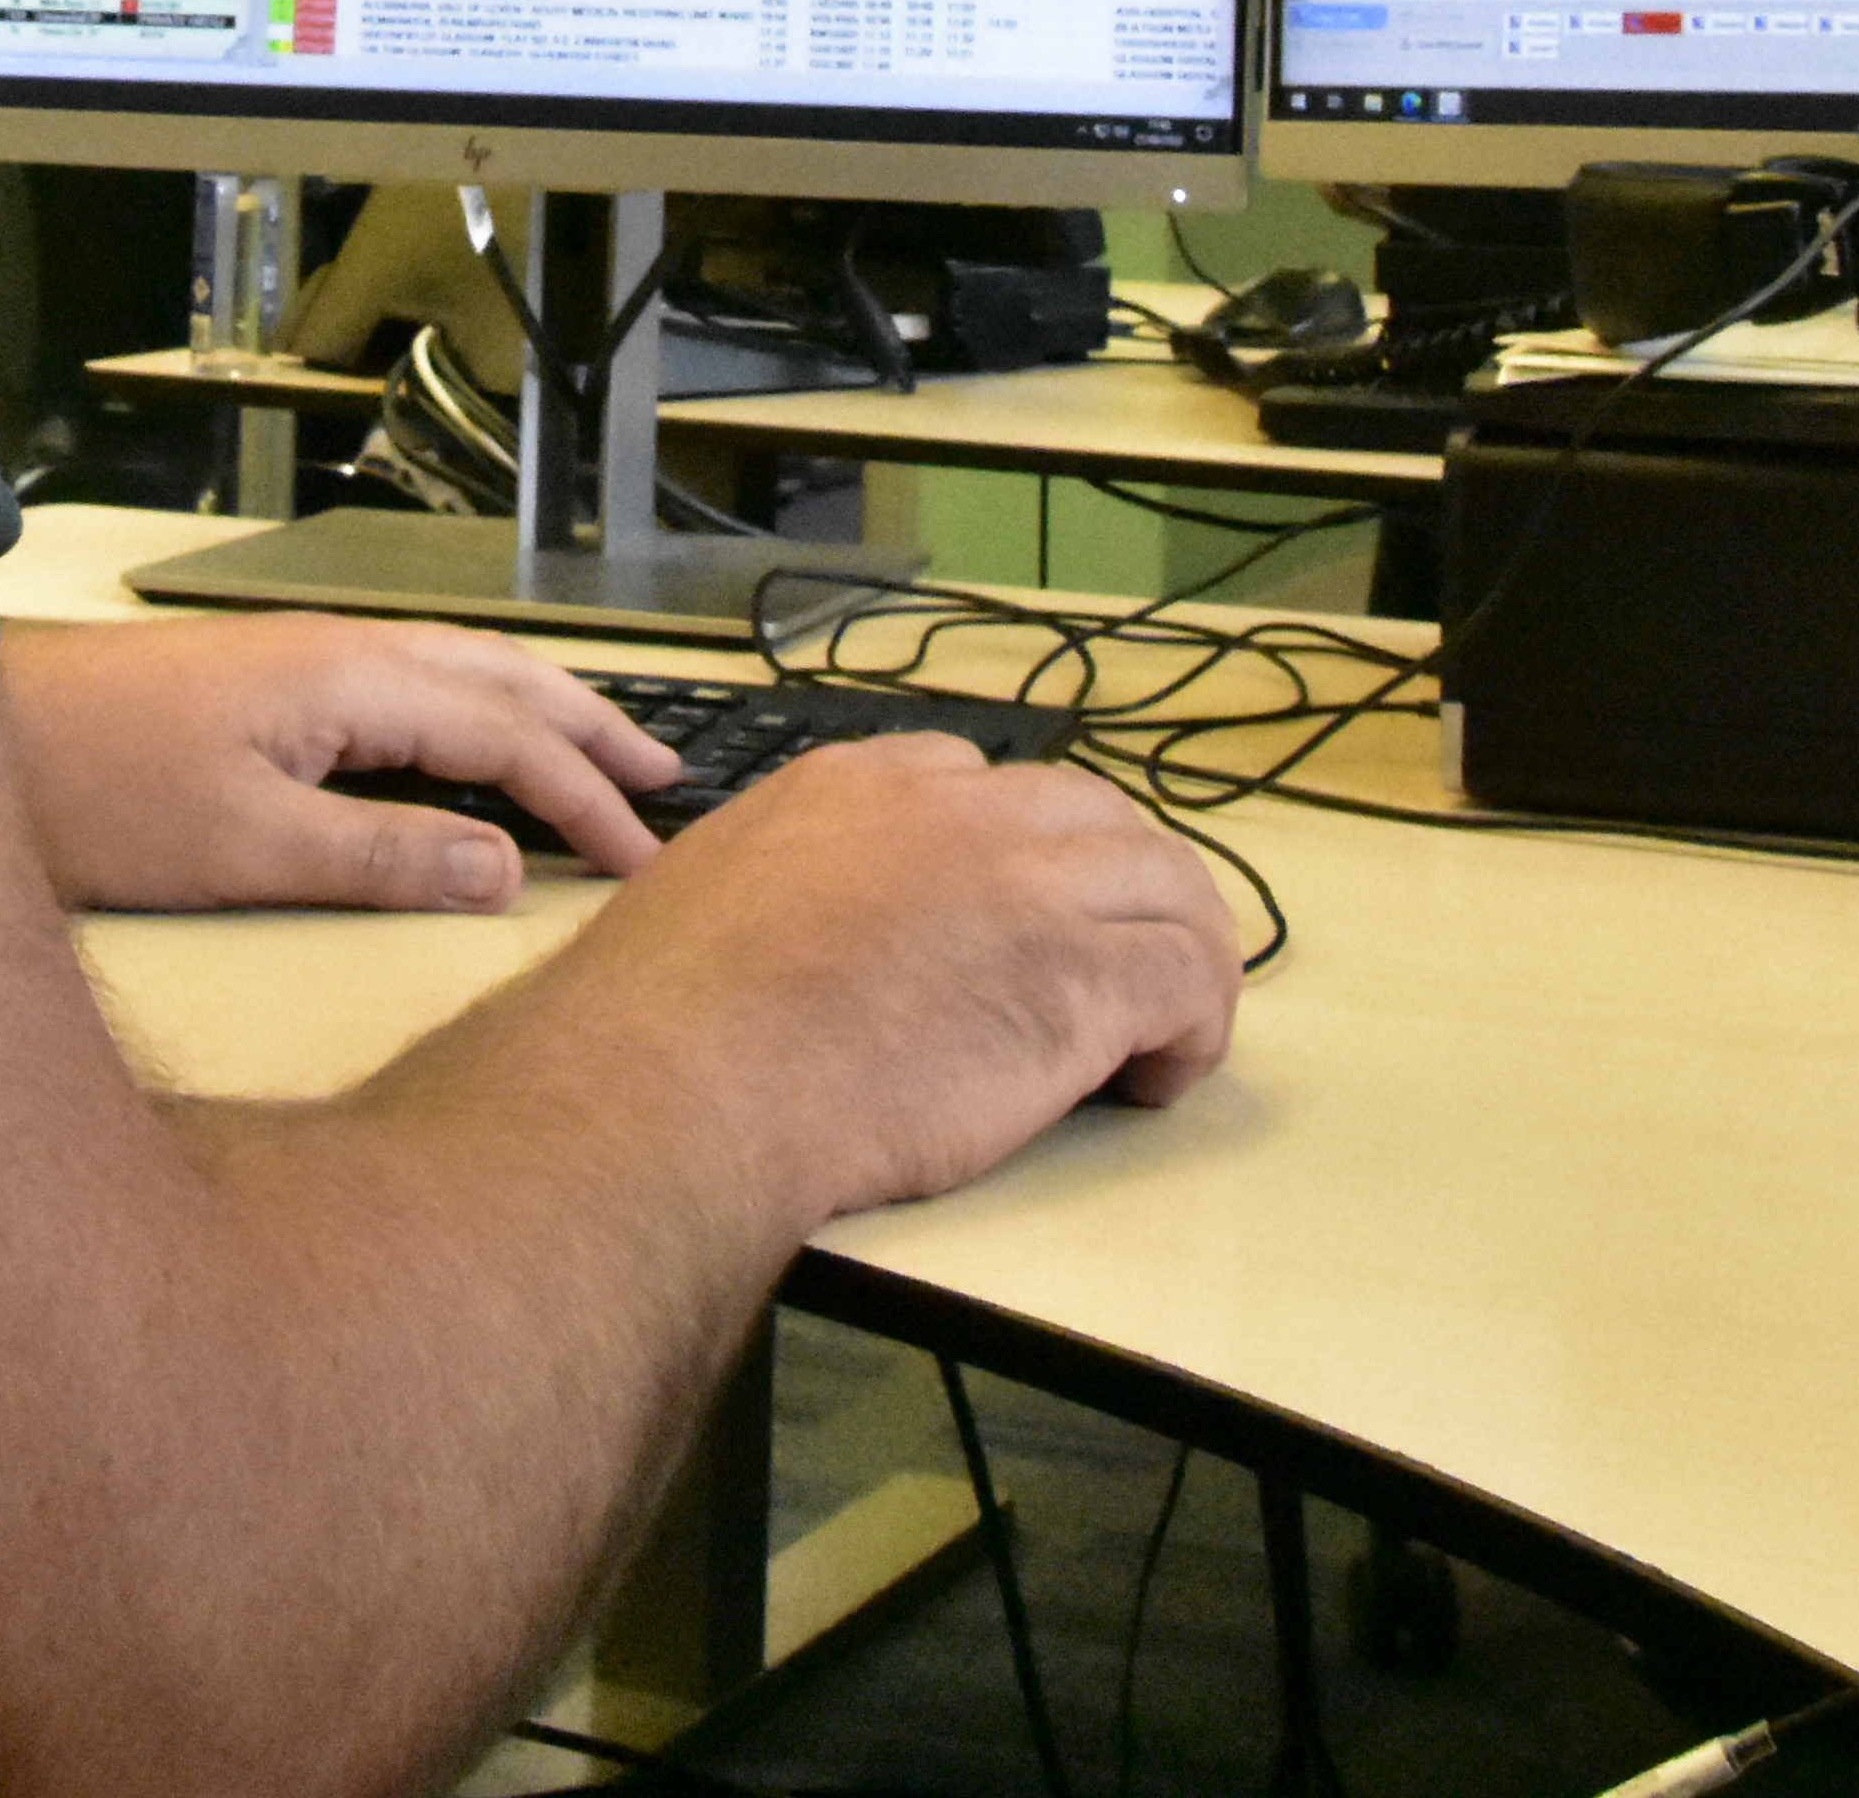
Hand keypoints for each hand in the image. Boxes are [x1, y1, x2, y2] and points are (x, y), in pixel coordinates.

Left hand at [0, 612, 676, 910]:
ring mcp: (303, 659)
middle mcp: (340, 652)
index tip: (648, 860)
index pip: (506, 738)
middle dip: (591, 729)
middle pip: (501, 680)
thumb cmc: (92, 789)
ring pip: (460, 672)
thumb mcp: (241, 847)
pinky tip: (472, 741)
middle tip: (670, 781)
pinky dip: (476, 710)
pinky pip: (413, 684)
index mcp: (350, 682)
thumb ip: (379, 857)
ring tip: (601, 750)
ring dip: (540, 710)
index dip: (586, 801)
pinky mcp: (269, 681)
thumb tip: (504, 870)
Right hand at [525, 738, 1242, 1221]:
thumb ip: (771, 892)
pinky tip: (1158, 1078)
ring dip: (1181, 949)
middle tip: (1115, 959)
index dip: (1015, 846)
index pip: (978, 776)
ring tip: (1164, 1026)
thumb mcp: (705, 896)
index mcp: (856, 789)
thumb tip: (774, 944)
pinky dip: (1194, 1026)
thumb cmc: (664, 1024)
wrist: (687, 1082)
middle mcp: (957, 817)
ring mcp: (1028, 891)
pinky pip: (1187, 978)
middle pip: (1094, 814)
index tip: (1014, 910)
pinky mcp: (1079, 982)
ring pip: (1169, 883)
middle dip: (1118, 882)